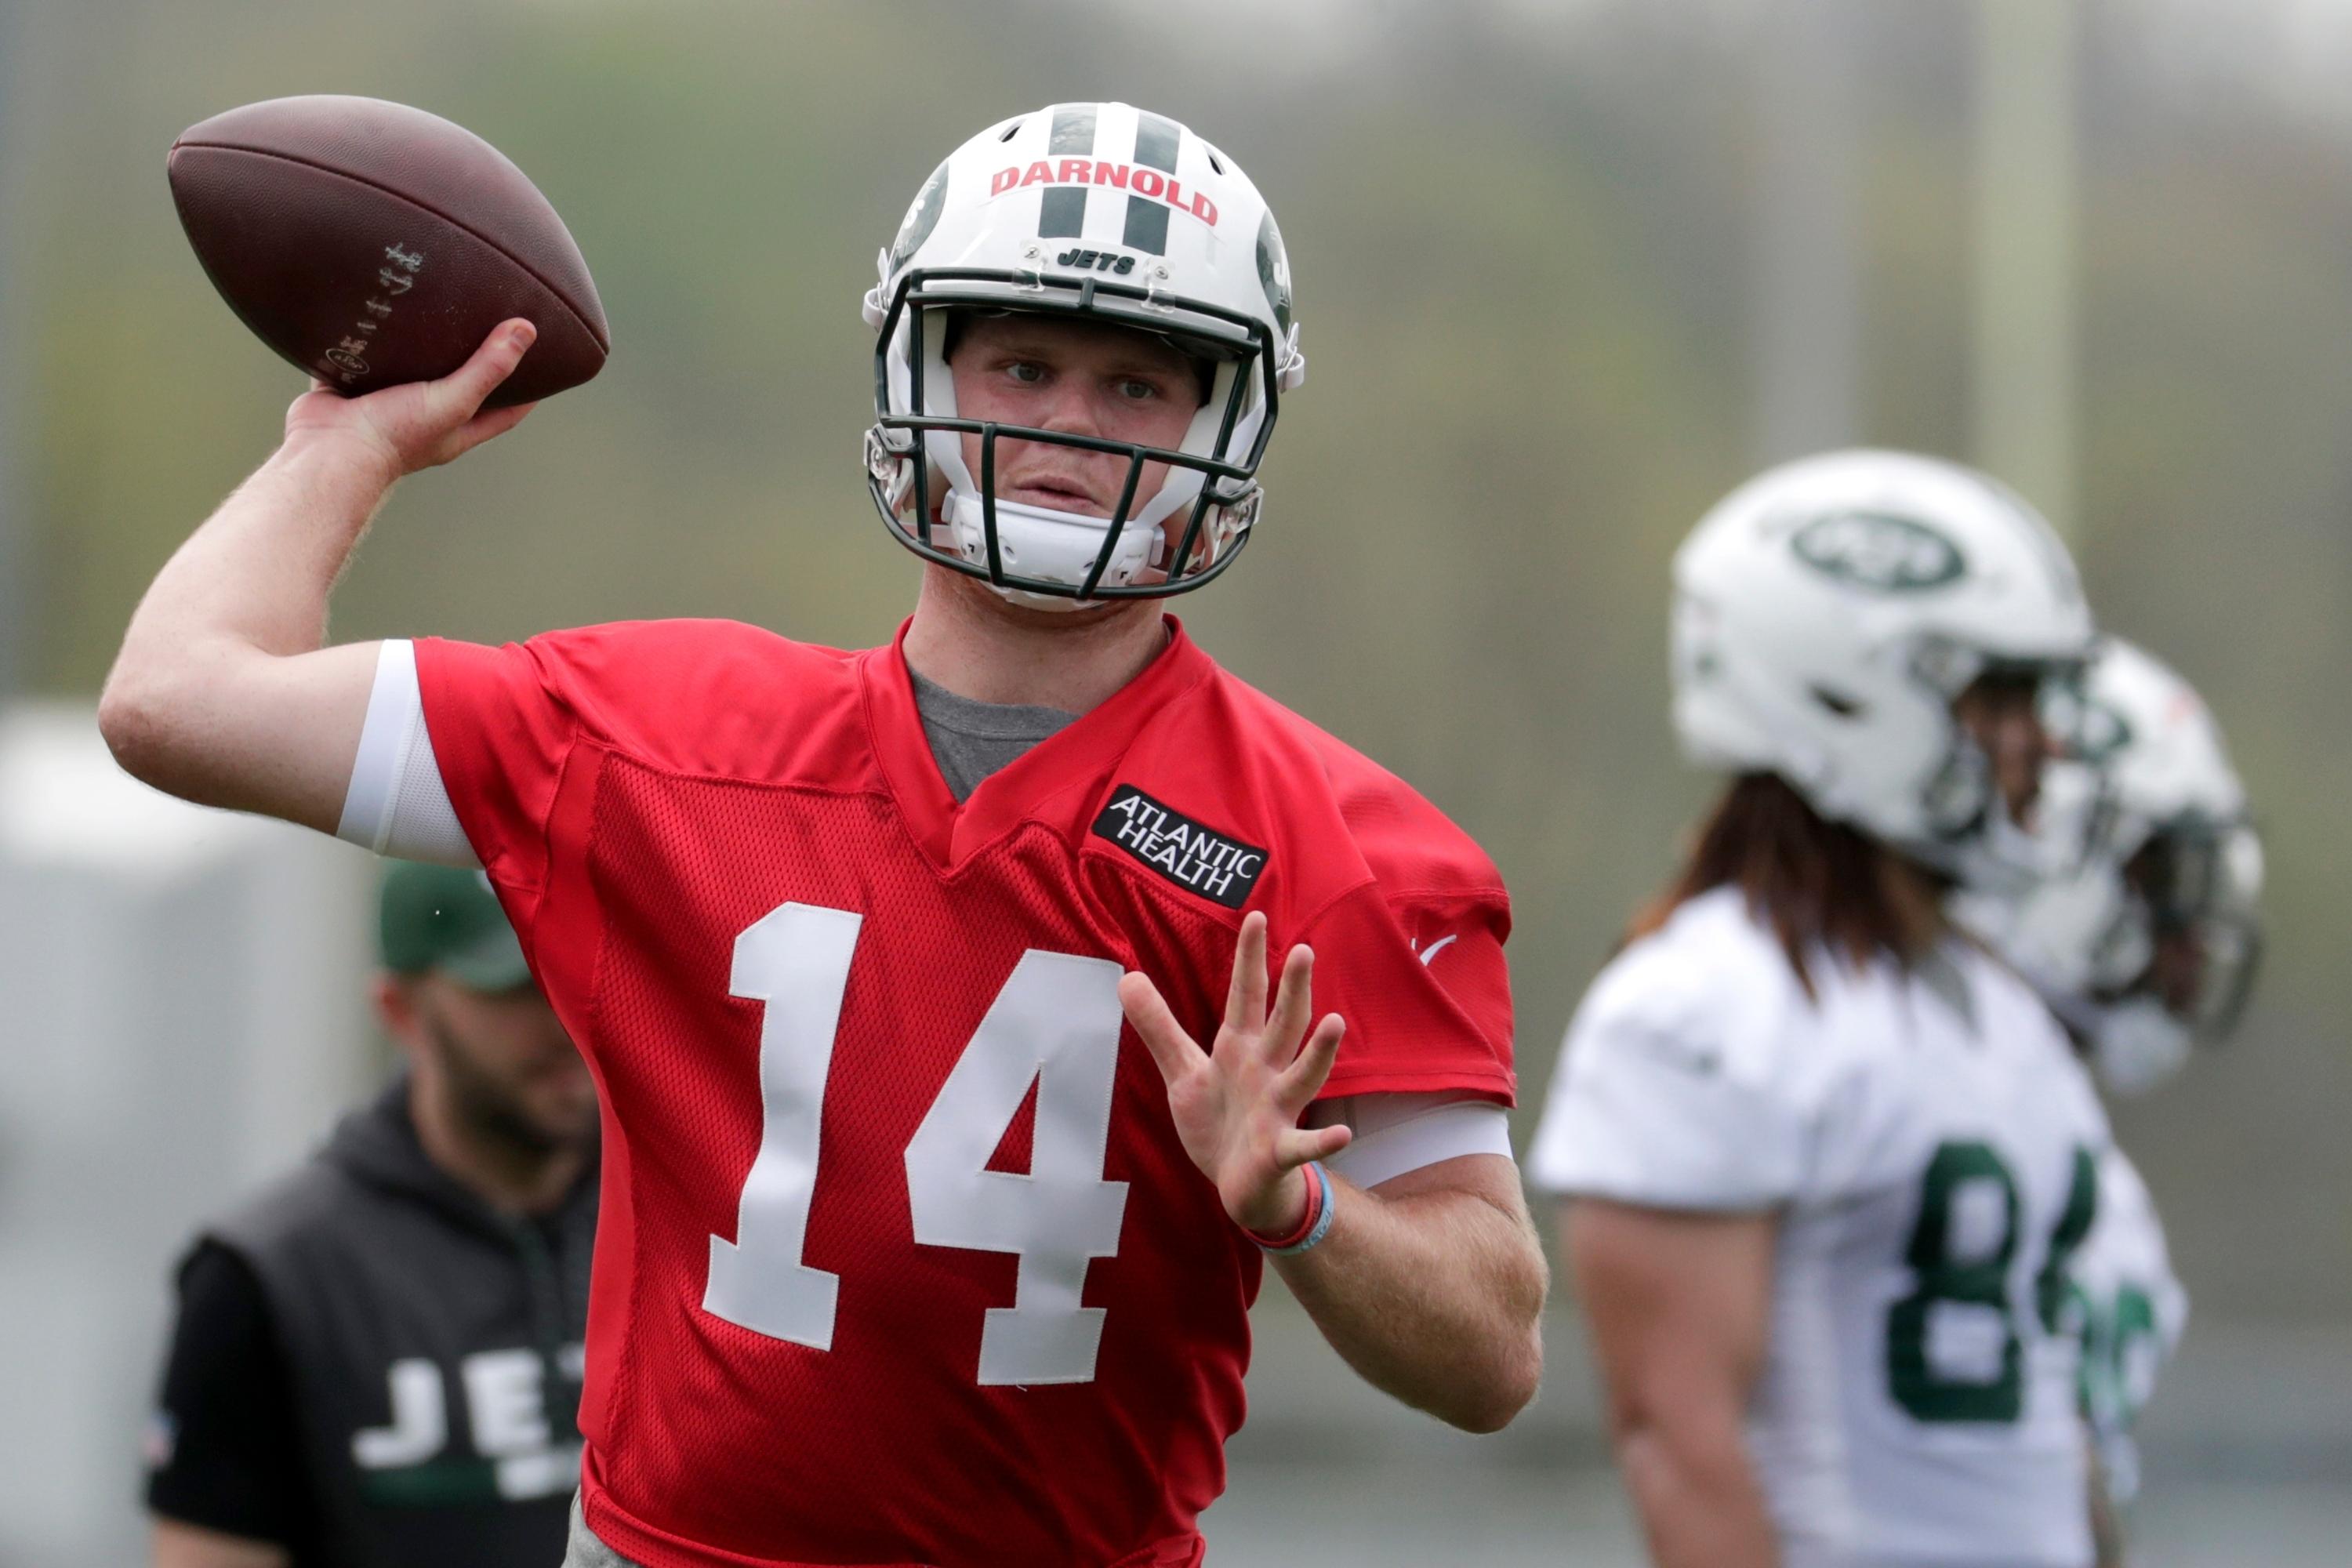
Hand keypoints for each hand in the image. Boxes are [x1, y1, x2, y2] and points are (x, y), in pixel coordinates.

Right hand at [282, 319, 539, 483]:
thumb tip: (527, 331)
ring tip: (437, 306)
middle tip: (490, 324)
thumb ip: (487, 369)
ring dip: (421, 345)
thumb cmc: (394, 435)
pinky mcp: (352, 385)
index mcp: (455, 429)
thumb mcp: (453, 401)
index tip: (545, 365)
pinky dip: (373, 336)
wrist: (327, 450)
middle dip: (474, 360)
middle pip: (459, 386)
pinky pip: (365, 356)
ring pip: (411, 368)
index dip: (527, 391)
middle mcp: (424, 417)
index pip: (505, 411)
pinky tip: (380, 308)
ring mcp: (386, 401)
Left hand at [1120, 911, 1352, 1235]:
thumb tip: (1126, 977)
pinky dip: (1323, 1141)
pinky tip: (1343, 1135)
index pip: (1247, 996)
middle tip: (1304, 951)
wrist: (1239, 1186)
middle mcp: (1266, 1071)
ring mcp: (1278, 1109)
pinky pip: (1304, 1145)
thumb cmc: (1218, 1123)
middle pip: (1283, 1024)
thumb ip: (1159, 1027)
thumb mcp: (1183, 1072)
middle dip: (1293, 990)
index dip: (1250, 959)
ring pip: (1303, 1075)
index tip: (1257, 917)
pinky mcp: (1280, 1150)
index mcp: (1240, 1049)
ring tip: (1334, 1023)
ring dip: (1319, 1053)